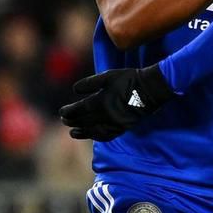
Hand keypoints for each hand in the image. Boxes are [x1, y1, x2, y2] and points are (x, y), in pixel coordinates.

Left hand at [59, 65, 175, 140]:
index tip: (62, 112)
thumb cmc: (128, 79)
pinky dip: (96, 136)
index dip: (68, 112)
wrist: (150, 89)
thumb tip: (74, 90)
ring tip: (72, 132)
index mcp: (100, 101)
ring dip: (81, 132)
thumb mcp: (108, 76)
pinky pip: (106, 135)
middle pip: (84, 121)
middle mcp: (105, 115)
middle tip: (64, 120)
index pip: (79, 110)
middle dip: (72, 121)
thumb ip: (90, 83)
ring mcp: (114, 123)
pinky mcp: (123, 128)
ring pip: (93, 131)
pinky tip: (91, 135)